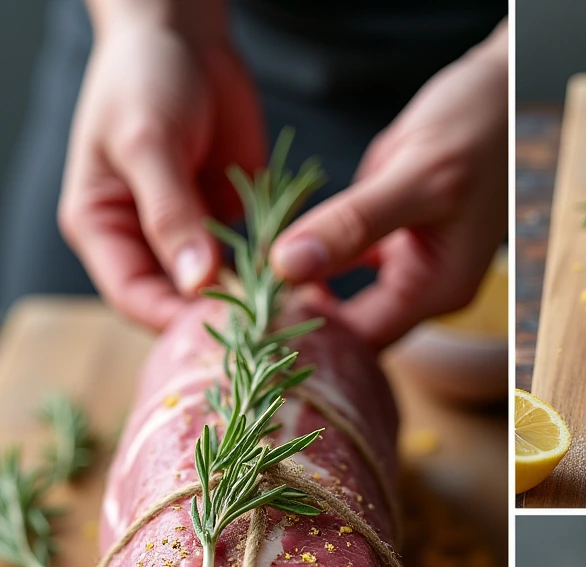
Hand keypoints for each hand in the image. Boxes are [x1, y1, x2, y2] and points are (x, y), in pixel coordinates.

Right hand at [58, 0, 264, 328]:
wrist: (185, 36)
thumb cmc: (145, 79)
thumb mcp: (149, 143)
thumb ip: (171, 213)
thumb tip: (197, 282)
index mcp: (102, 227)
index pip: (132, 298)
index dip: (172, 320)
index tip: (221, 327)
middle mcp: (144, 241)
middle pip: (175, 305)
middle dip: (216, 318)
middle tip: (265, 329)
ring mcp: (189, 236)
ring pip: (217, 291)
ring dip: (250, 302)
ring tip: (289, 314)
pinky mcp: (228, 224)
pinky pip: (249, 264)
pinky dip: (271, 276)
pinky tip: (301, 286)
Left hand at [270, 21, 507, 349]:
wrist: (506, 87)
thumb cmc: (477, 129)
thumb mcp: (413, 178)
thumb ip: (353, 225)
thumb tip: (287, 268)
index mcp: (436, 290)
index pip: (364, 343)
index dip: (311, 341)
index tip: (255, 324)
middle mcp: (424, 288)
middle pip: (356, 329)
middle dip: (302, 321)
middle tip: (241, 305)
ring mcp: (410, 264)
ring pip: (349, 299)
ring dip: (305, 291)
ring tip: (250, 281)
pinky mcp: (396, 238)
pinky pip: (349, 261)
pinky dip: (318, 257)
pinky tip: (283, 247)